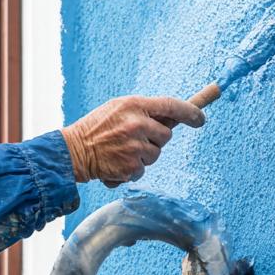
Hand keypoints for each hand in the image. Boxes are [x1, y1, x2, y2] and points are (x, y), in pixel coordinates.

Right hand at [61, 95, 204, 184]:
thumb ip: (142, 110)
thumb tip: (173, 118)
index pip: (172, 105)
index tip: (200, 119)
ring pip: (156, 154)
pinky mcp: (132, 166)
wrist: (73, 151)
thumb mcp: (117, 108)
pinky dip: (132, 169)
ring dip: (143, 155)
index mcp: (134, 105)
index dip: (190, 112)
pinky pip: (143, 169)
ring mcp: (135, 146)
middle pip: (166, 134)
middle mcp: (137, 124)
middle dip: (155, 139)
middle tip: (133, 139)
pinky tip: (116, 162)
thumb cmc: (96, 128)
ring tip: (121, 151)